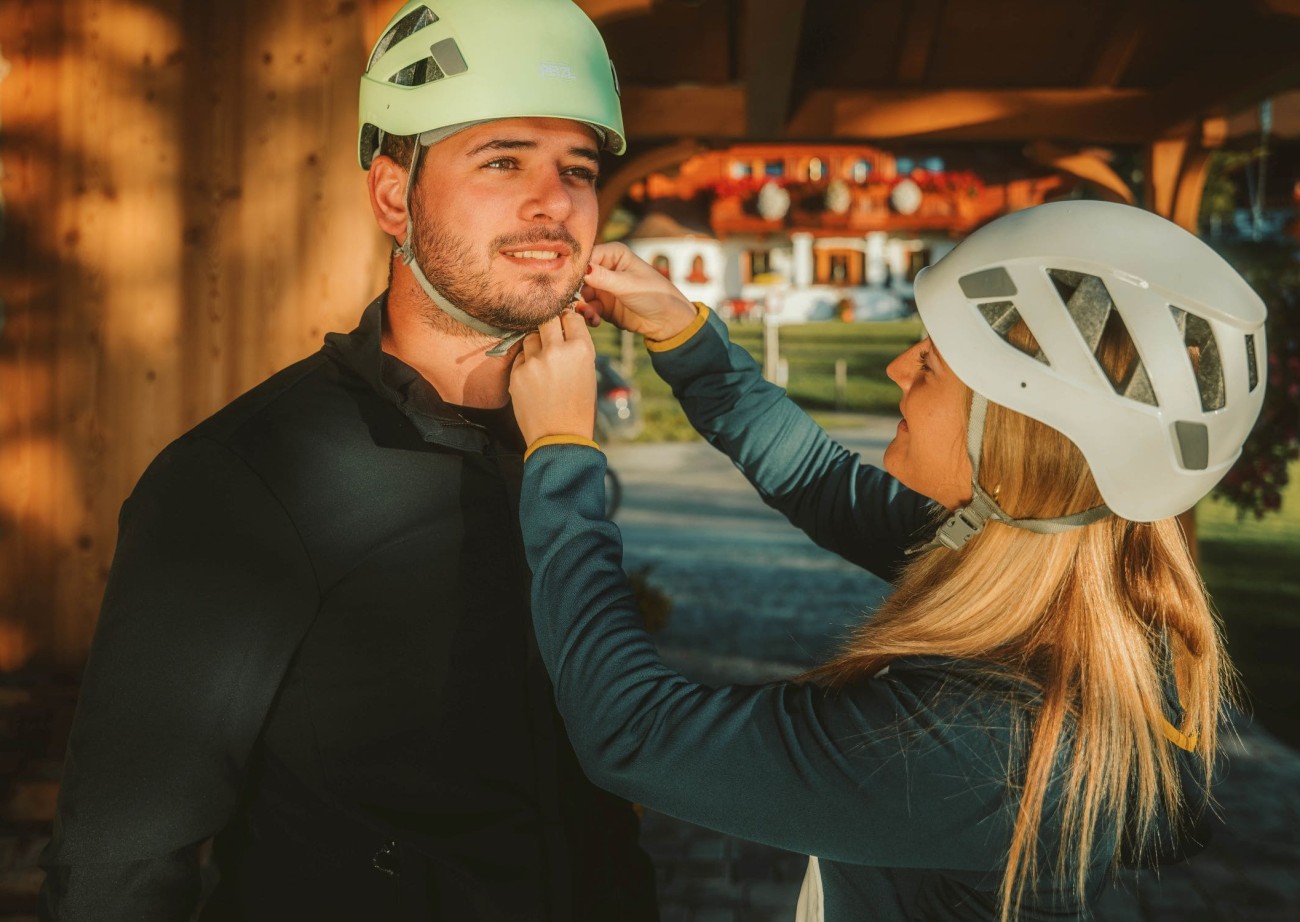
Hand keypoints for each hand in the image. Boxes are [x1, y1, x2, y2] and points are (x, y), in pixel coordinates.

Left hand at [509, 311, 597, 445]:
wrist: (559, 437)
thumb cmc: (579, 406)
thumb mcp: (588, 373)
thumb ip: (576, 349)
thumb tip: (564, 328)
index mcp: (581, 349)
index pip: (571, 317)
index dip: (568, 320)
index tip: (565, 326)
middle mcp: (557, 350)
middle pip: (548, 319)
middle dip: (549, 324)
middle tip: (551, 334)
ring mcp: (535, 361)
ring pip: (531, 337)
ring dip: (536, 344)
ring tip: (544, 363)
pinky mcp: (517, 373)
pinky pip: (521, 358)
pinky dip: (526, 364)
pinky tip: (535, 380)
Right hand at [574, 242, 698, 341]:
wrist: (667, 321)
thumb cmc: (655, 294)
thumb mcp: (628, 285)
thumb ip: (604, 278)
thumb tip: (583, 270)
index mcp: (614, 254)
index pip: (587, 256)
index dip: (577, 267)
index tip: (568, 279)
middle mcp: (606, 269)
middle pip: (580, 276)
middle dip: (577, 289)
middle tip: (576, 300)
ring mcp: (604, 288)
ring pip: (582, 295)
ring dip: (583, 305)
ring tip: (590, 313)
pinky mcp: (603, 306)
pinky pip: (588, 309)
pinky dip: (589, 315)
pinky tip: (595, 320)